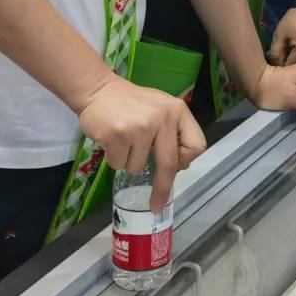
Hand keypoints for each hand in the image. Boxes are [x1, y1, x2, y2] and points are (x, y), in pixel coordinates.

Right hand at [78, 75, 206, 212]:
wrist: (98, 90)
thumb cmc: (133, 103)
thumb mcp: (161, 109)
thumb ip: (172, 133)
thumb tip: (179, 167)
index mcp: (177, 111)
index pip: (196, 145)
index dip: (186, 161)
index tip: (177, 170)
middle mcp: (161, 118)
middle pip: (168, 165)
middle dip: (161, 190)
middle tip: (156, 206)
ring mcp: (139, 127)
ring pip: (138, 168)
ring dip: (129, 162)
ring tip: (123, 140)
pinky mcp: (116, 136)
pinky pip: (118, 164)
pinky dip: (114, 158)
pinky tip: (111, 140)